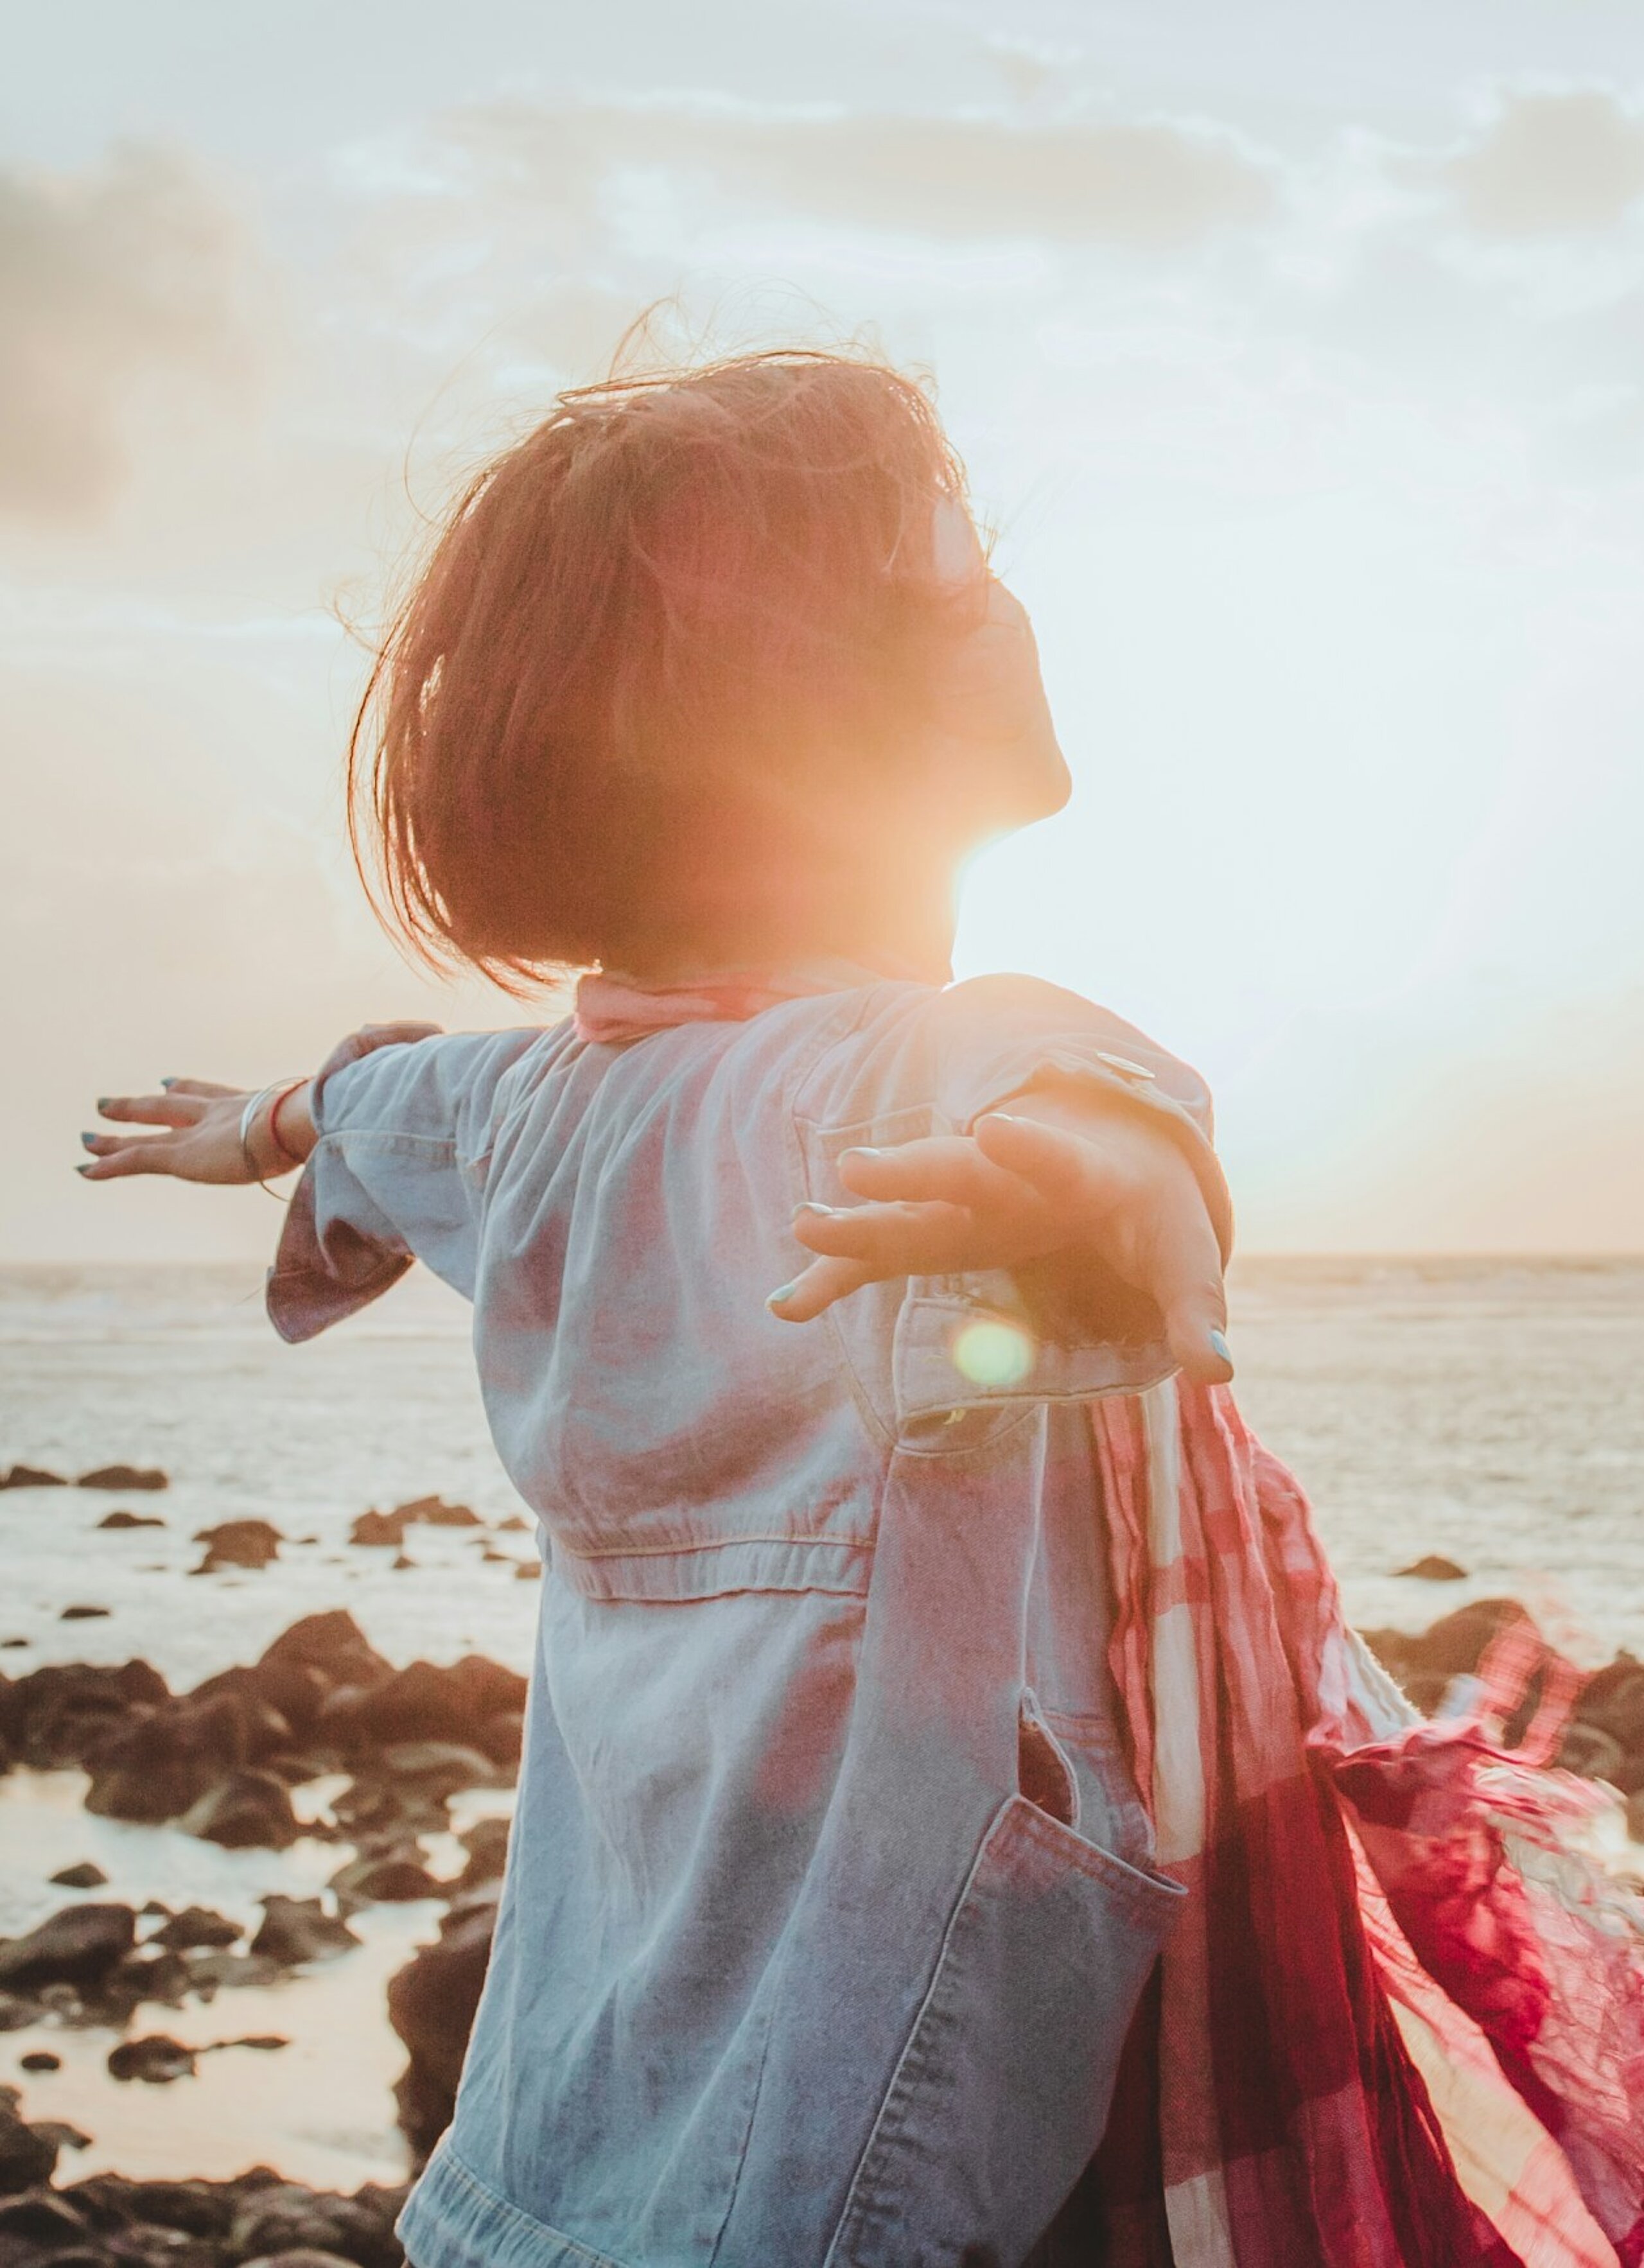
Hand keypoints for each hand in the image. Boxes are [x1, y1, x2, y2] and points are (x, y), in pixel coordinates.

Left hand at [78, 1021, 442, 1186]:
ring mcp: (208, 1132)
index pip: (227, 1096)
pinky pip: (141, 1161)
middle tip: (122, 1101)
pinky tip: (83, 1169)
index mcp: (265, 1102)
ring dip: (119, 1131)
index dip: (198, 1090)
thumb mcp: (385, 1075)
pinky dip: (112, 1165)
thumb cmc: (363, 1101)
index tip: (174, 1083)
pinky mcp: (192, 1154)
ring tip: (85, 1136)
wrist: (333, 1114)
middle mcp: (230, 1112)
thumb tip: (435, 1034)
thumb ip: (400, 1054)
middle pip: (183, 1105)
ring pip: (152, 1129)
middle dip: (153, 1104)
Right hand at [769, 1101, 1232, 1384]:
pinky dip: (839, 1275)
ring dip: (858, 1221)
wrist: (1113, 1156)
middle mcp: (1011, 1178)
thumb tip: (1216, 1372)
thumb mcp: (1184, 1255)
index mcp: (1079, 1174)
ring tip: (803, 1225)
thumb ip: (1196, 1311)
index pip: (1056, 1159)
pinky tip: (789, 1304)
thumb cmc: (1152, 1210)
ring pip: (908, 1210)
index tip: (996, 1130)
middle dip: (910, 1171)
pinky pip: (884, 1257)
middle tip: (856, 1168)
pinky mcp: (944, 1235)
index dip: (1031, 1148)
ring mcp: (969, 1205)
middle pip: (957, 1172)